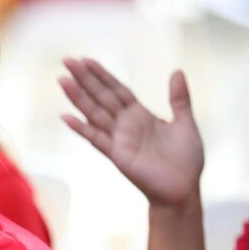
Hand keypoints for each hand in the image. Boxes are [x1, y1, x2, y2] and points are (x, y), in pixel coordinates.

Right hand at [59, 58, 204, 206]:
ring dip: (78, 97)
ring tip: (62, 81)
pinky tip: (66, 117)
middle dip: (85, 79)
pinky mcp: (117, 155)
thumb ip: (179, 99)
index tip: (86, 60)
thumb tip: (177, 71)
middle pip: (101, 96)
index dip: (102, 75)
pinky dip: (81, 128)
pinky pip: (96, 139)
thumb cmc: (186, 160)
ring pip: (94, 113)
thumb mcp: (185, 123)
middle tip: (67, 61)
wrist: (183, 189)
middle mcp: (125, 124)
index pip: (117, 90)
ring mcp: (119, 139)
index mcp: (140, 115)